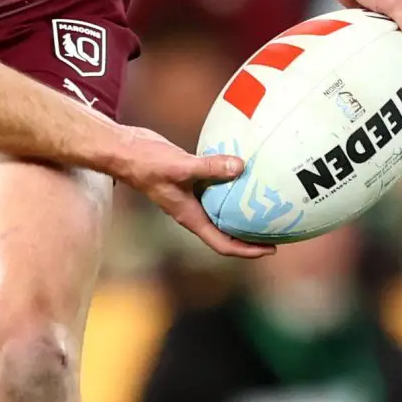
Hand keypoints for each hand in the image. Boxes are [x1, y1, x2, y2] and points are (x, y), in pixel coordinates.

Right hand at [103, 126, 271, 258]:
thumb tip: (240, 166)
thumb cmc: (144, 163)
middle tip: (278, 229)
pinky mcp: (190, 178)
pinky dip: (232, 182)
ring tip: (268, 202)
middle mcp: (192, 210)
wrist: (123, 150)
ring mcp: (191, 195)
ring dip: (242, 209)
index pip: (223, 244)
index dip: (248, 251)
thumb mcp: (179, 166)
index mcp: (190, 216)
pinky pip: (216, 185)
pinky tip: (246, 169)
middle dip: (251, 234)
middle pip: (226, 231)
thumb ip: (210, 167)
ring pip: (222, 209)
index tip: (271, 249)